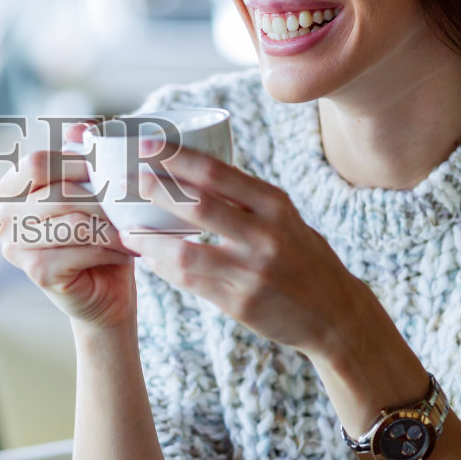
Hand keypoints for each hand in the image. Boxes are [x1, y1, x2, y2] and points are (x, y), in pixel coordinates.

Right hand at [0, 123, 137, 329]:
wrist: (107, 293)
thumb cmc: (99, 237)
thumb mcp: (93, 191)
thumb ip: (82, 158)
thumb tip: (80, 128)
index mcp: (11, 190)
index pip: (37, 163)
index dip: (76, 163)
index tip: (109, 172)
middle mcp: (4, 216)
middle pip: (58, 192)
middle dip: (102, 198)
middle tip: (132, 204)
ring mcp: (15, 246)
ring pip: (72, 221)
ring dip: (110, 225)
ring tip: (132, 229)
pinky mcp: (35, 271)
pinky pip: (79, 248)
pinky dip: (110, 248)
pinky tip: (126, 251)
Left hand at [126, 146, 364, 357]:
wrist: (335, 315)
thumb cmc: (301, 258)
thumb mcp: (284, 219)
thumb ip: (246, 200)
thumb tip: (191, 175)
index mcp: (275, 205)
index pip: (218, 173)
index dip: (177, 157)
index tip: (146, 144)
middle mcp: (266, 234)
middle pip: (198, 205)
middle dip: (155, 190)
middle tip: (125, 181)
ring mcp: (253, 271)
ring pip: (185, 251)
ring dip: (149, 238)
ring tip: (126, 228)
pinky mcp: (241, 303)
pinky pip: (190, 282)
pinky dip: (163, 268)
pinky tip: (148, 258)